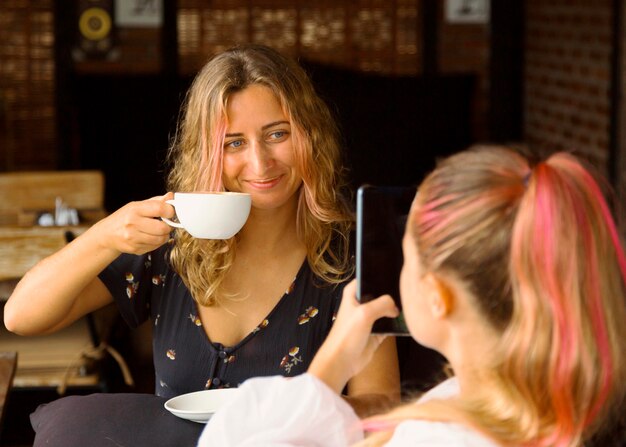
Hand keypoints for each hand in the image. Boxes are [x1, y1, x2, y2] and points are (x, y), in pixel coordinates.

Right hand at [89, 193, 174, 254]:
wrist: (107, 234)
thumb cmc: (125, 217)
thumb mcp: (138, 205)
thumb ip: (156, 201)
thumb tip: (171, 196)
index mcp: (135, 209)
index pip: (160, 209)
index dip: (170, 211)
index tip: (170, 212)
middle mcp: (132, 223)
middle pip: (162, 228)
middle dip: (168, 226)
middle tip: (166, 224)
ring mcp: (133, 238)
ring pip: (161, 239)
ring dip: (164, 235)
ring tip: (159, 231)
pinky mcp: (135, 248)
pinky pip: (155, 247)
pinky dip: (157, 243)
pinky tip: (151, 237)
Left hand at [308, 279, 398, 393]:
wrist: (342, 362)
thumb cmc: (347, 335)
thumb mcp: (365, 313)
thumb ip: (383, 303)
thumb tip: (396, 308)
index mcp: (353, 293)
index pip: (368, 277)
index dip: (381, 275)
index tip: (396, 274)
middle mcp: (361, 303)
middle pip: (381, 293)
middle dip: (393, 294)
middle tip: (408, 292)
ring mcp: (369, 318)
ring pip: (387, 309)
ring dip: (396, 310)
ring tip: (412, 305)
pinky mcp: (376, 332)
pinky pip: (390, 325)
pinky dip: (398, 324)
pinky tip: (409, 322)